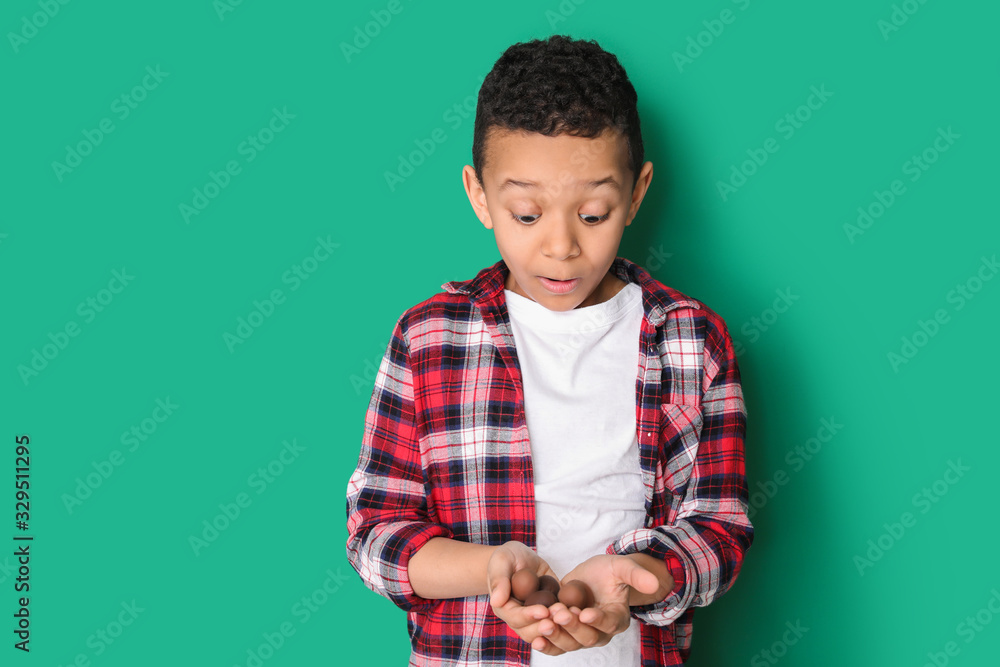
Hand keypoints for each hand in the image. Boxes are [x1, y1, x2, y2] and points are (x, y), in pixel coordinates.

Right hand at [486, 541, 580, 654]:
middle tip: (560, 618)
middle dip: (546, 627)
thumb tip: (497, 600)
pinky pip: (560, 623)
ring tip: (571, 617)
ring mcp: (536, 618)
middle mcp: (520, 618)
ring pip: (547, 633)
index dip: (529, 616)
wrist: (520, 559)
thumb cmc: (507, 558)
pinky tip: (580, 615)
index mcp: (505, 608)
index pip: (516, 618)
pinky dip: (569, 623)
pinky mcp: (551, 612)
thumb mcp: (501, 562)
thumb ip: (499, 579)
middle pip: (531, 632)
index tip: (543, 611)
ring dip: (559, 628)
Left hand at [546, 554, 663, 649]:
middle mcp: (601, 632)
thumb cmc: (609, 572)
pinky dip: (547, 645)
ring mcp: (583, 636)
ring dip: (557, 635)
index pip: (609, 623)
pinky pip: (557, 646)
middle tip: (558, 612)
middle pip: (588, 637)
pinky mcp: (567, 634)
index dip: (598, 620)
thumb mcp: (622, 567)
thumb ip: (636, 575)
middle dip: (572, 626)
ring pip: (571, 643)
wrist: (593, 577)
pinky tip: (535, 640)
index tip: (585, 613)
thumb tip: (656, 582)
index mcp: (618, 618)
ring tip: (544, 623)